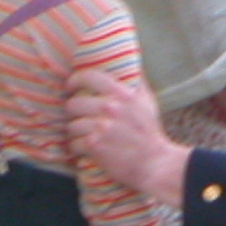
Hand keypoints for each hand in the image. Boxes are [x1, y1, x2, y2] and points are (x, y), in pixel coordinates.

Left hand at [68, 69, 189, 204]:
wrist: (155, 164)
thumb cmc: (150, 133)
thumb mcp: (147, 102)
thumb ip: (136, 82)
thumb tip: (128, 61)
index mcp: (123, 94)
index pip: (89, 76)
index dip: (75, 80)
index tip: (71, 87)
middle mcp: (111, 108)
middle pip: (74, 104)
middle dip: (73, 113)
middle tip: (78, 118)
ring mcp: (101, 127)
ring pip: (71, 125)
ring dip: (75, 133)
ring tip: (82, 136)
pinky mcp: (95, 146)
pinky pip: (73, 144)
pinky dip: (77, 149)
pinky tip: (84, 150)